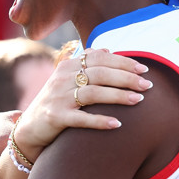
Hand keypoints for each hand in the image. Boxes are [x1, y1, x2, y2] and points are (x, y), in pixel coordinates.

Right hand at [13, 48, 153, 163]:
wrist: (30, 128)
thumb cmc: (57, 103)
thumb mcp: (68, 80)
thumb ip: (86, 64)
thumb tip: (108, 50)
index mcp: (68, 66)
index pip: (100, 58)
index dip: (124, 62)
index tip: (144, 69)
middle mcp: (63, 78)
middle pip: (100, 73)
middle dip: (126, 78)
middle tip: (147, 86)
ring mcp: (59, 97)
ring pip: (93, 93)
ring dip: (118, 96)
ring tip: (138, 101)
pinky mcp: (56, 117)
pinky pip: (82, 119)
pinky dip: (100, 121)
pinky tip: (117, 124)